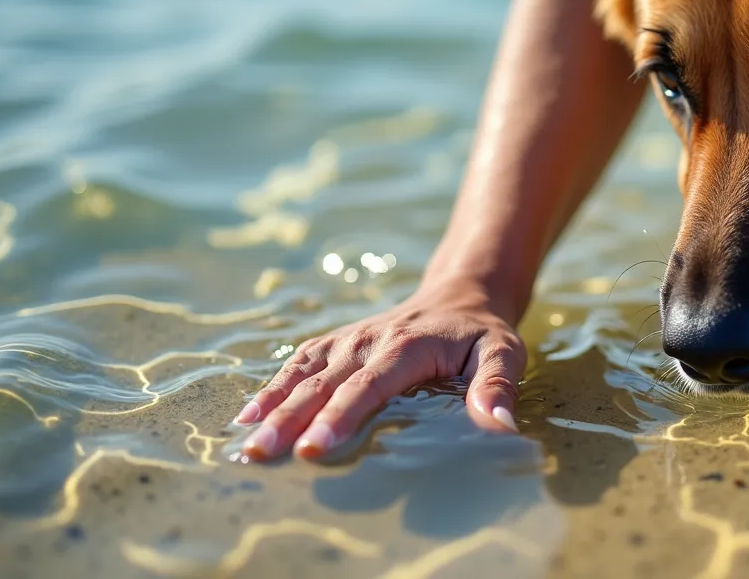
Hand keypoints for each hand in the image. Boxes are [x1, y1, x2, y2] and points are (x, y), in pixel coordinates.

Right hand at [232, 280, 525, 459]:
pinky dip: (271, 388)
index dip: (339, 416)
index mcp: (407, 346)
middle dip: (290, 419)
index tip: (313, 448)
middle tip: (261, 454)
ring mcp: (348, 339)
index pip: (368, 386)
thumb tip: (499, 427)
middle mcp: (369, 340)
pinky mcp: (336, 343)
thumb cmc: (482, 334)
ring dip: (272, 406)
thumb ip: (497, 386)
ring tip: (245, 441)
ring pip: (302, 373)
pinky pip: (298, 363)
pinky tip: (248, 416)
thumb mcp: (504, 354)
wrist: (460, 295)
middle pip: (324, 383)